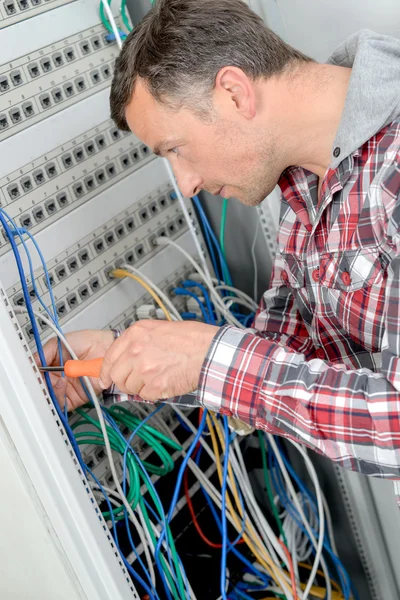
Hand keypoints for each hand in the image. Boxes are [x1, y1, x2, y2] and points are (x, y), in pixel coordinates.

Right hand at [35, 329, 114, 410]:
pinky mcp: (77, 398)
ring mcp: (68, 389)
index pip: (38, 377)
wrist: (106, 347)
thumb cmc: (87, 342)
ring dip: (49, 391)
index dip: (33, 378)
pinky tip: (61, 384)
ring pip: (51, 399)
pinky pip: (64, 405)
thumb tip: (32, 363)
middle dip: (39, 387)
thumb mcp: (59, 342)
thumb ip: (44, 353)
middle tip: (38, 381)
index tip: (31, 375)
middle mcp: (59, 380)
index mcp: (52, 368)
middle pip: (43, 390)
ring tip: (53, 379)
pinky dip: (59, 397)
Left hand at [99, 320, 218, 400]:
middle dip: (124, 380)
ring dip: (141, 387)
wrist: (209, 352)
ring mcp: (144, 370)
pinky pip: (145, 396)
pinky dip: (154, 393)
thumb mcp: (159, 329)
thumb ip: (139, 341)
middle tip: (135, 379)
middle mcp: (136, 350)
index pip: (109, 356)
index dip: (106, 370)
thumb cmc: (191, 339)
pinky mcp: (154, 386)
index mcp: (136, 334)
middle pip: (116, 375)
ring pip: (130, 388)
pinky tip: (165, 382)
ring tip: (158, 377)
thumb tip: (127, 355)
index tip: (105, 376)